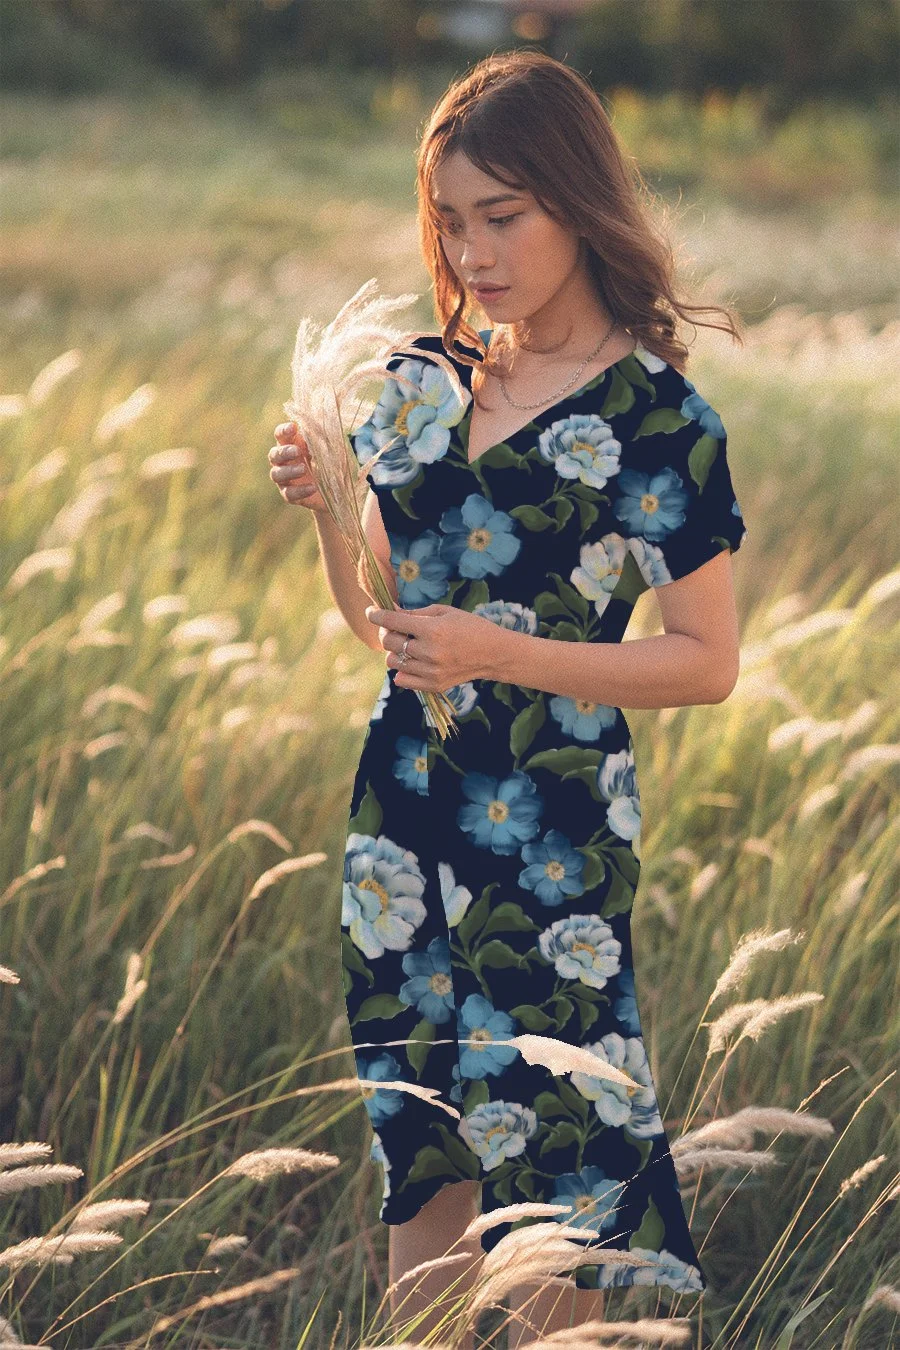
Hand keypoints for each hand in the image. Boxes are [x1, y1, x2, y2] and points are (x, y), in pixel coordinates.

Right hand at [268, 421, 326, 512]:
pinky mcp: (290, 495)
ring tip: (303, 469)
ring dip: (289, 471)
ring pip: (276, 474)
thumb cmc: (330, 463)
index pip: (281, 435)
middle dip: (284, 452)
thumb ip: (322, 441)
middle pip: (274, 454)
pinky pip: (289, 493)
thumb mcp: (329, 450)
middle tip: (297, 451)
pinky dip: (300, 490)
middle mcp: (283, 461)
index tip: (293, 428)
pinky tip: (313, 487)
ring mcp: (284, 479)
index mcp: (291, 445)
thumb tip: (321, 430)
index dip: (284, 431)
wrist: (336, 490)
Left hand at [364, 603, 507, 691]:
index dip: (376, 615)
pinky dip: (402, 670)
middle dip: (387, 632)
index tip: (371, 611)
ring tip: (407, 645)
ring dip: (395, 651)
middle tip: (394, 628)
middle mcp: (429, 652)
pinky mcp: (434, 685)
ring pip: (393, 662)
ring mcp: (431, 672)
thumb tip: (388, 611)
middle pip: (389, 642)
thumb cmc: (470, 627)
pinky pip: (402, 680)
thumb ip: (414, 613)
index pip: (392, 621)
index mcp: (433, 630)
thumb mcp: (444, 612)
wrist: (494, 654)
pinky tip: (413, 661)